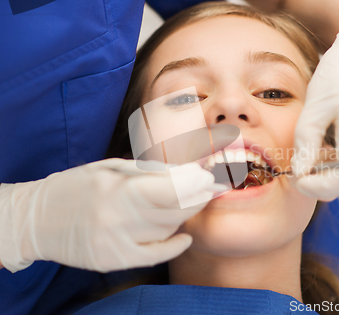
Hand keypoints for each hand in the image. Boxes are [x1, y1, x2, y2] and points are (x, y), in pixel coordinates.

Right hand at [0, 159, 214, 272]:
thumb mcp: (109, 168)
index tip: (210, 177)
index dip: (196, 183)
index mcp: (117, 188)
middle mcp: (118, 217)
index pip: (171, 188)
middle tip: (212, 189)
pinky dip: (174, 246)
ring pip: (167, 230)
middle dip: (198, 198)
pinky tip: (184, 236)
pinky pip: (155, 256)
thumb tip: (186, 174)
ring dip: (183, 216)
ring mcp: (115, 241)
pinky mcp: (112, 260)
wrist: (36, 218)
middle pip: (175, 210)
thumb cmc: (76, 186)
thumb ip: (148, 172)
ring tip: (189, 203)